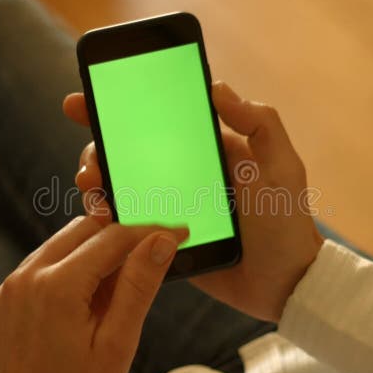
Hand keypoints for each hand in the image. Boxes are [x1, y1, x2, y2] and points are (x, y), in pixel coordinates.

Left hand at [0, 217, 187, 372]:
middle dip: (115, 238)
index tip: (175, 233)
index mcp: (57, 286)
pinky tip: (69, 316)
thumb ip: (139, 286)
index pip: (113, 237)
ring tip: (108, 298)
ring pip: (51, 252)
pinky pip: (26, 281)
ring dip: (84, 259)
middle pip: (79, 232)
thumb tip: (161, 241)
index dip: (149, 232)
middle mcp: (21, 280)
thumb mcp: (117, 345)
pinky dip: (52, 284)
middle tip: (145, 257)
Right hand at [63, 82, 322, 321]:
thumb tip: (216, 87)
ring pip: (120, 186)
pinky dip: (106, 219)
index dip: (120, 108)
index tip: (86, 101)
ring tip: (92, 188)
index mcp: (206, 150)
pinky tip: (100, 218)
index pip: (158, 120)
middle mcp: (182, 174)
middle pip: (128, 152)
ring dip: (97, 182)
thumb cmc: (286, 223)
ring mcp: (168, 207)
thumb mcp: (283, 167)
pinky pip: (126, 225)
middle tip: (90, 162)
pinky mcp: (161, 240)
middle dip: (98, 148)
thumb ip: (260, 124)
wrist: (284, 285)